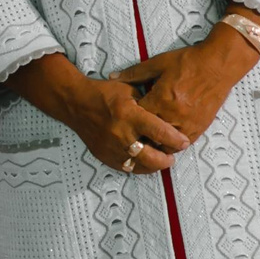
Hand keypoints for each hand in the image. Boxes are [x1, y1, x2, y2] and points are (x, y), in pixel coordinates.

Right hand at [55, 72, 191, 174]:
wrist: (76, 102)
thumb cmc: (103, 94)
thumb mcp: (130, 90)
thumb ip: (148, 105)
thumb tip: (166, 116)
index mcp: (129, 115)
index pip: (160, 133)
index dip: (176, 140)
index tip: (183, 142)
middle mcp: (120, 134)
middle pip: (152, 158)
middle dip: (167, 159)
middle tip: (173, 155)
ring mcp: (111, 147)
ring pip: (140, 166)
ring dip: (154, 165)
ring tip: (160, 160)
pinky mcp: (104, 155)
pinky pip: (126, 168)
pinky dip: (138, 166)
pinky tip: (144, 160)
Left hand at [113, 29, 255, 140]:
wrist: (218, 64)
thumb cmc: (188, 62)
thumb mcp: (158, 63)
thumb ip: (134, 73)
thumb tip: (112, 77)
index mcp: (160, 99)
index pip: (138, 118)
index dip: (130, 120)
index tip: (123, 121)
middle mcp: (173, 115)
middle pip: (150, 136)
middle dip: (141, 135)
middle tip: (133, 135)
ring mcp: (188, 123)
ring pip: (166, 145)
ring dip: (157, 143)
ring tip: (149, 139)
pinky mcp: (200, 127)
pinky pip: (184, 144)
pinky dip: (174, 144)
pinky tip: (167, 139)